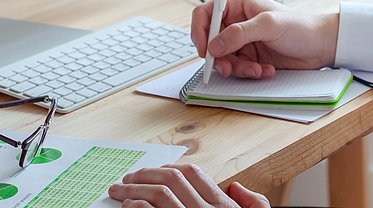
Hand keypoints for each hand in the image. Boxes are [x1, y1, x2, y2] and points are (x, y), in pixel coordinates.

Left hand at [108, 164, 268, 207]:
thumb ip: (253, 204)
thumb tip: (236, 188)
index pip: (192, 173)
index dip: (168, 168)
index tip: (153, 172)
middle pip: (171, 180)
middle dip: (145, 174)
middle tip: (128, 178)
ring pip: (159, 195)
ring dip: (134, 189)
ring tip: (120, 191)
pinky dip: (137, 207)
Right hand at [192, 0, 338, 78]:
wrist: (320, 46)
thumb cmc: (300, 26)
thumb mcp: (269, 25)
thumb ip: (239, 33)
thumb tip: (214, 44)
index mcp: (237, 4)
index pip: (205, 13)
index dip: (199, 31)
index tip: (203, 50)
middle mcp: (236, 21)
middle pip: (211, 40)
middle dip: (219, 57)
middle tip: (228, 69)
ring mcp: (242, 40)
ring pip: (223, 58)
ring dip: (238, 68)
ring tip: (257, 69)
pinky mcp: (249, 56)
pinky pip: (237, 68)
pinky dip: (248, 72)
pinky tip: (265, 69)